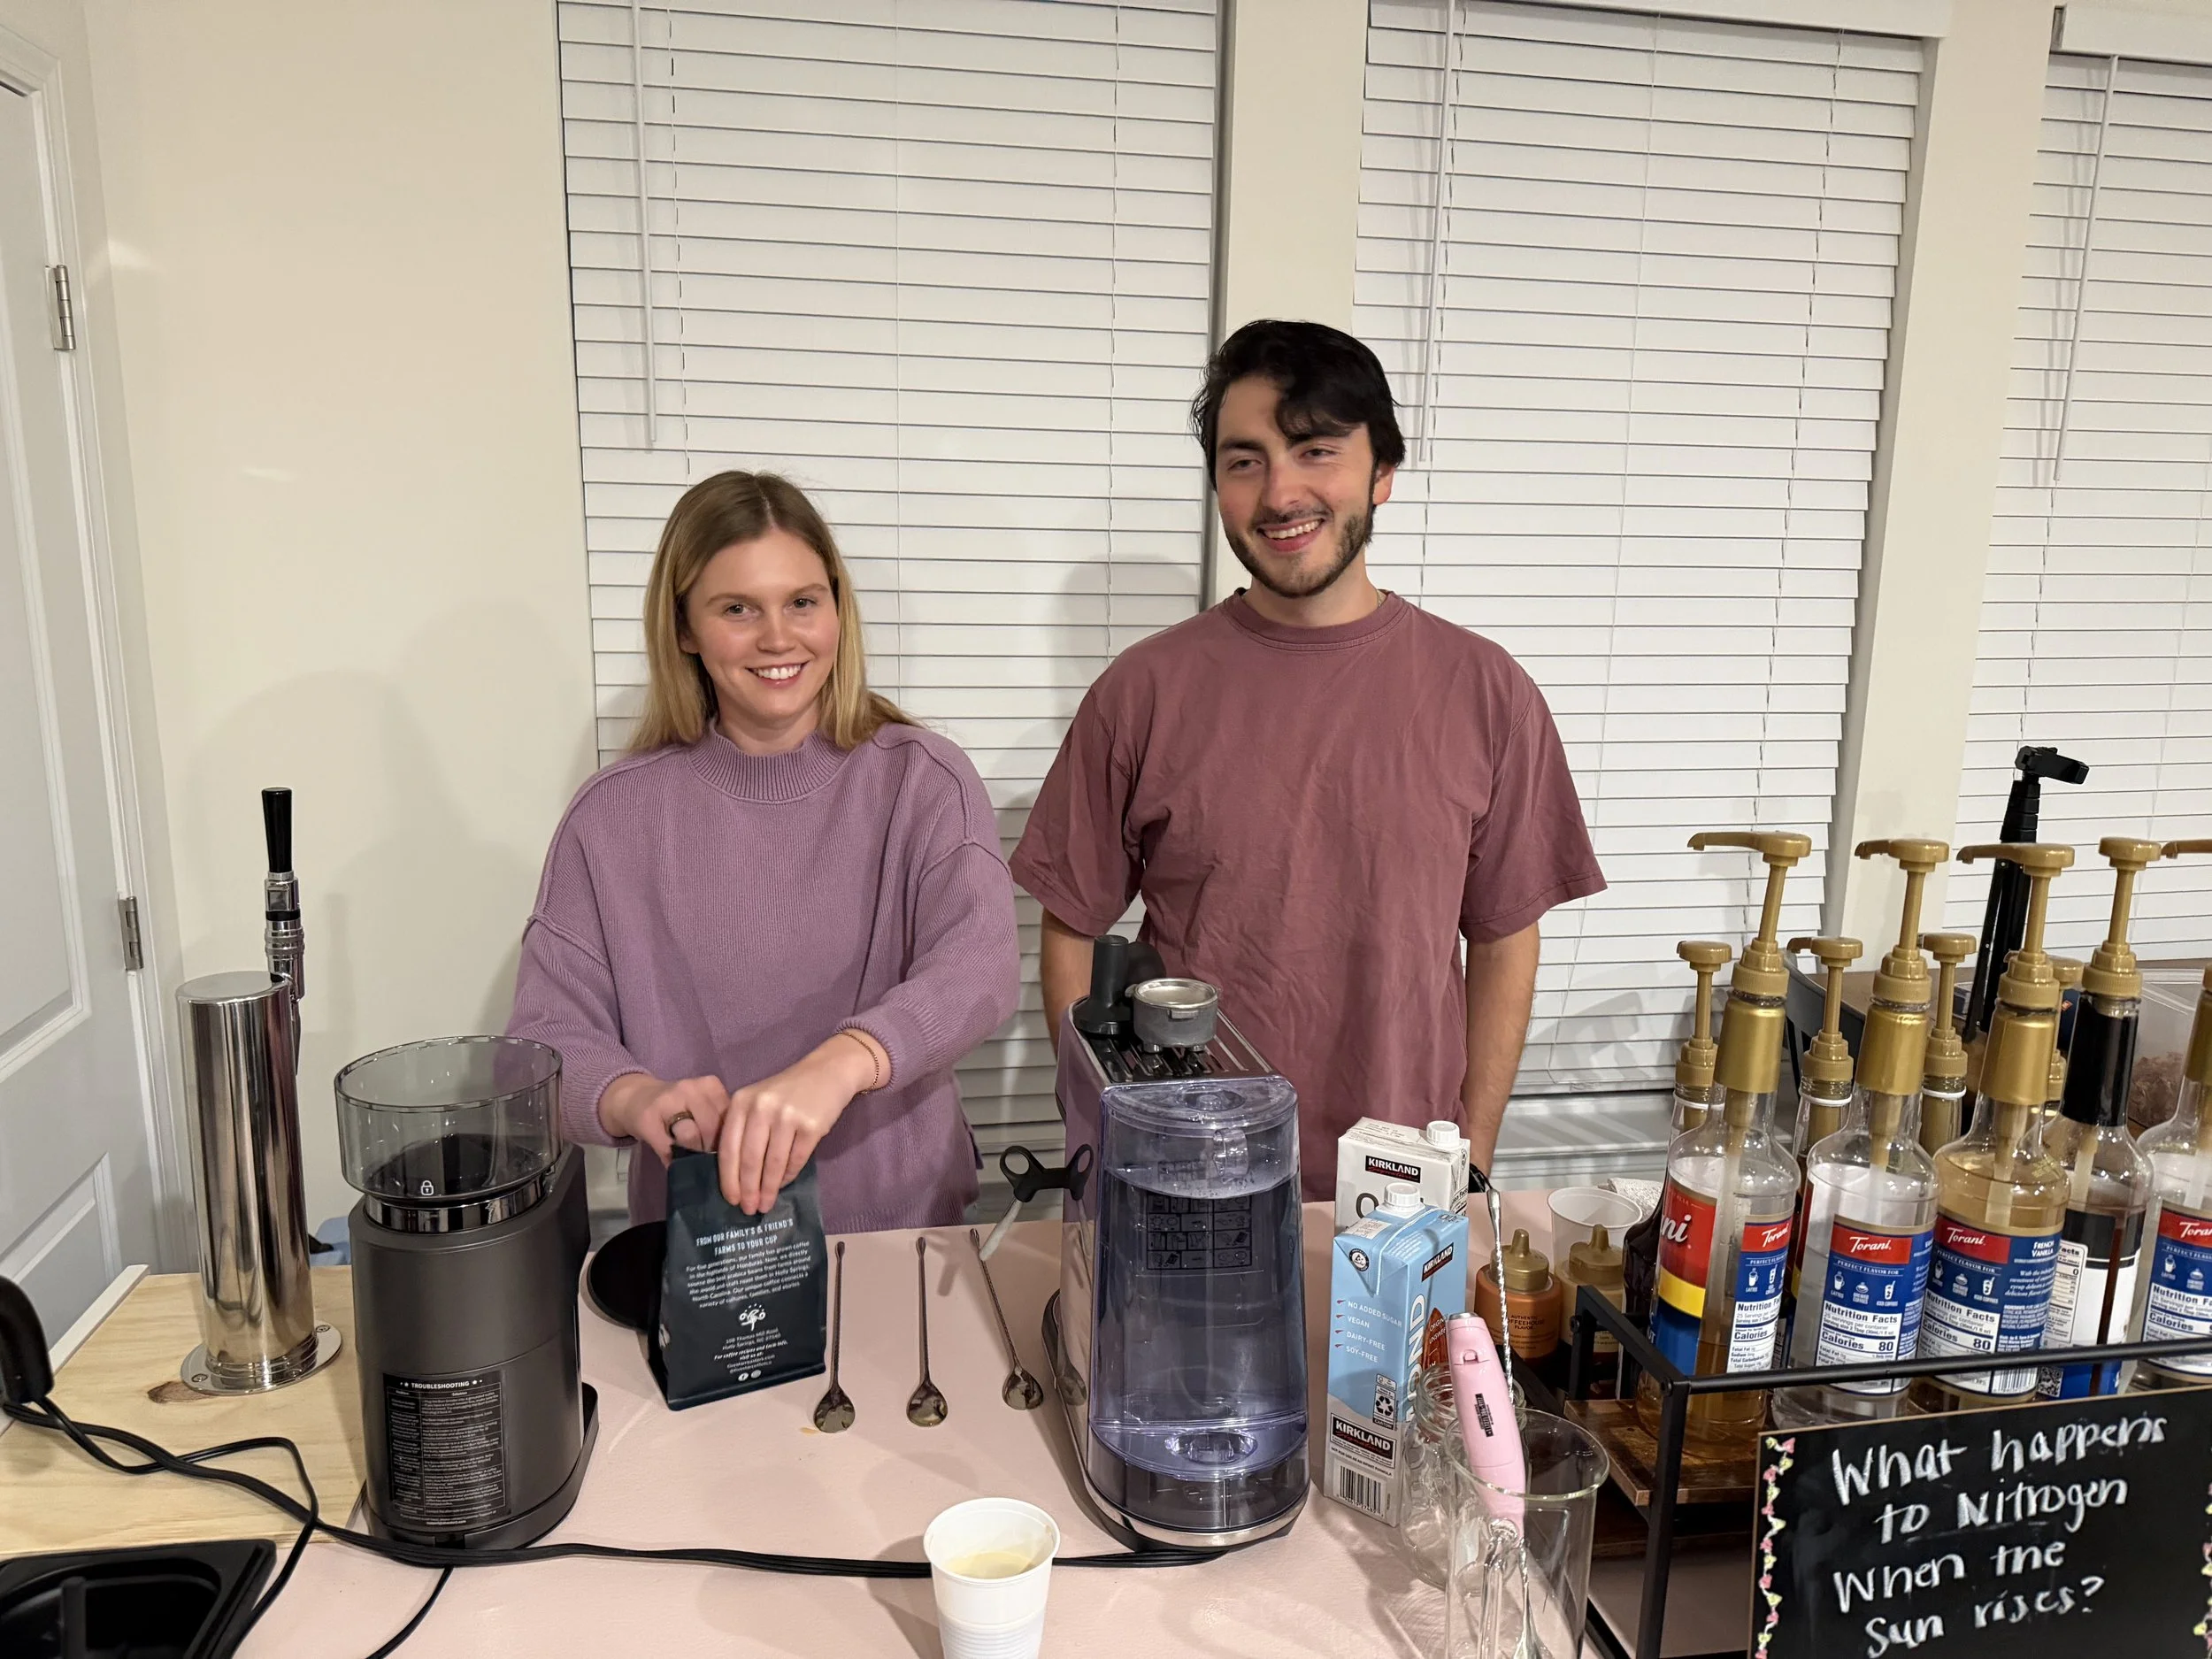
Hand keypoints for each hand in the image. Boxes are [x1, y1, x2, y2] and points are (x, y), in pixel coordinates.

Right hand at [598, 1073, 727, 1165]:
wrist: (636, 1099)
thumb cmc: (677, 1109)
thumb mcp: (703, 1108)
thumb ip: (719, 1123)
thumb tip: (735, 1154)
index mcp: (710, 1085)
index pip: (730, 1118)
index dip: (728, 1138)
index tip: (721, 1149)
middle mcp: (690, 1088)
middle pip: (712, 1128)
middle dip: (710, 1148)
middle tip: (703, 1156)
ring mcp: (667, 1100)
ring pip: (691, 1136)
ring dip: (691, 1151)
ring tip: (687, 1151)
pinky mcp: (648, 1118)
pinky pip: (668, 1147)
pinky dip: (672, 1157)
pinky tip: (671, 1154)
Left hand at [718, 1033, 883, 1213]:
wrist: (828, 1072)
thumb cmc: (788, 1092)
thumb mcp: (758, 1101)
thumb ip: (744, 1130)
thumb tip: (737, 1177)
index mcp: (742, 1102)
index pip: (729, 1148)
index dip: (729, 1178)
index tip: (731, 1199)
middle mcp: (762, 1107)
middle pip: (749, 1158)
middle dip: (748, 1189)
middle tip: (748, 1209)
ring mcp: (787, 1116)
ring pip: (773, 1163)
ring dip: (768, 1189)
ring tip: (765, 1205)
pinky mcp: (811, 1125)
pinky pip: (796, 1159)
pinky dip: (788, 1176)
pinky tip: (783, 1185)